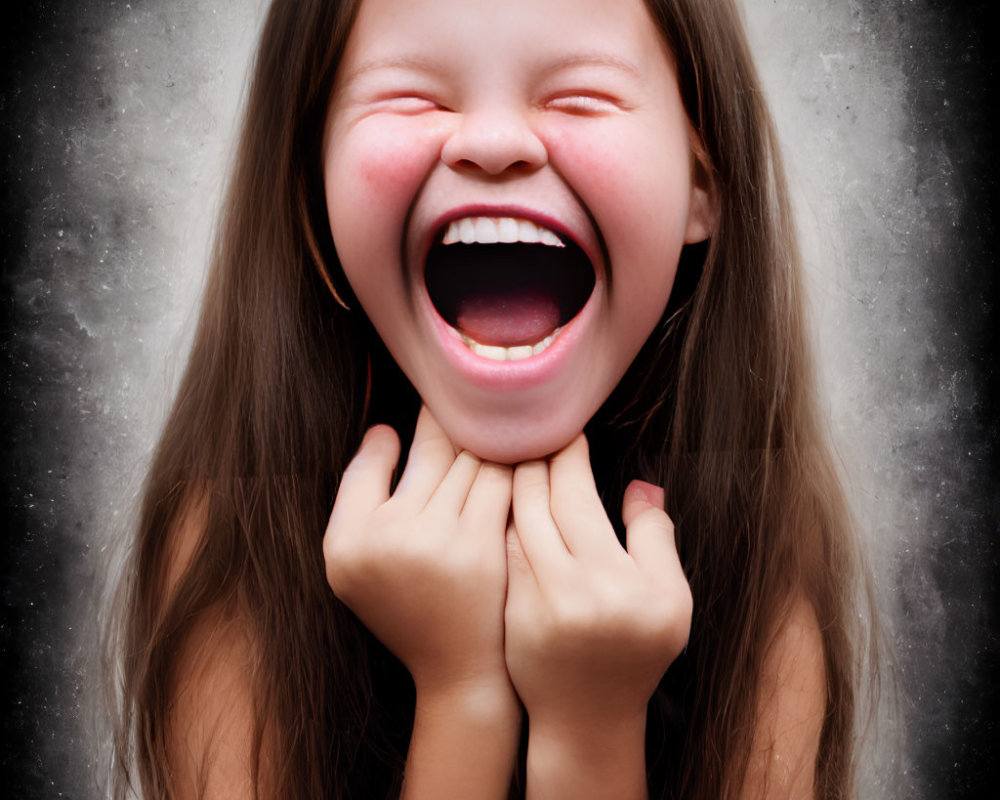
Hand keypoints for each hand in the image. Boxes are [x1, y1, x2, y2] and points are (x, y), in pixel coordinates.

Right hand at [324, 406, 513, 697]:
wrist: (457, 665)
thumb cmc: (408, 604)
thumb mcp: (356, 559)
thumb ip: (361, 491)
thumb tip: (386, 428)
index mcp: (346, 539)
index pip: (374, 457)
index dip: (410, 426)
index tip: (433, 404)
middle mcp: (384, 536)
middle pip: (432, 451)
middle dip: (458, 422)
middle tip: (479, 402)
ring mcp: (434, 541)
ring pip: (470, 460)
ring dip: (491, 437)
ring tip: (507, 417)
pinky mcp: (480, 546)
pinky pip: (498, 481)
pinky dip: (513, 462)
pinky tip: (528, 449)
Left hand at [504, 434, 691, 733]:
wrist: (587, 716)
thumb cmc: (637, 654)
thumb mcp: (671, 599)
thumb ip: (656, 538)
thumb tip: (640, 485)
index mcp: (612, 578)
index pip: (577, 496)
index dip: (568, 457)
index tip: (568, 432)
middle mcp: (567, 588)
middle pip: (537, 502)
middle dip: (533, 460)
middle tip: (532, 432)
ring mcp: (530, 601)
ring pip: (512, 522)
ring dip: (511, 483)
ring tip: (514, 455)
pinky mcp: (506, 611)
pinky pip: (501, 551)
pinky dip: (501, 518)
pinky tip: (500, 497)